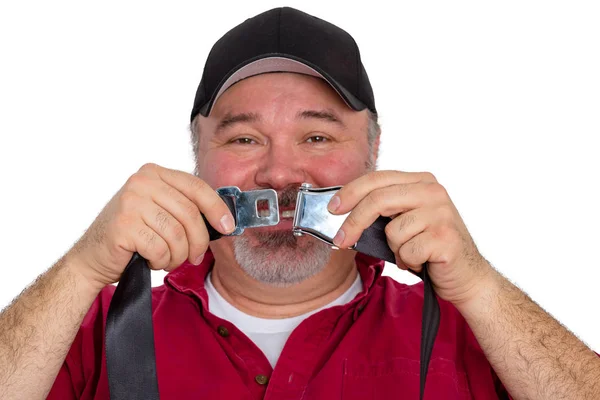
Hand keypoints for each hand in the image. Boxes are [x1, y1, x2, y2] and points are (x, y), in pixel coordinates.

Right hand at [66, 163, 234, 288]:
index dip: (216, 208)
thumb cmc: (132, 236)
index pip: (197, 187)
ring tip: (167, 259)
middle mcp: (141, 182)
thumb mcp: (159, 211)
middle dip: (198, 241)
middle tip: (194, 257)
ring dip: (178, 255)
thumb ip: (185, 207)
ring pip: (178, 234)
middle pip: (190, 214)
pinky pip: (161, 248)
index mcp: (154, 173)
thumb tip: (224, 218)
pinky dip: (161, 261)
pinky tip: (150, 260)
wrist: (92, 257)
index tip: (228, 227)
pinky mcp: (124, 226)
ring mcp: (131, 202)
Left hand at [328, 170, 492, 304]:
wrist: (467, 276)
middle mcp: (433, 191)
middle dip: (354, 222)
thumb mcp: (405, 221)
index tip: (332, 209)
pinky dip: (409, 262)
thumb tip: (342, 212)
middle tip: (340, 240)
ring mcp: (442, 212)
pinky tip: (424, 261)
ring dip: (395, 250)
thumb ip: (383, 210)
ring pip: (392, 231)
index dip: (350, 192)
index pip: (377, 179)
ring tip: (413, 253)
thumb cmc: (429, 249)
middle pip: (378, 199)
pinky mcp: (445, 236)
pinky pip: (406, 250)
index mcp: (421, 181)